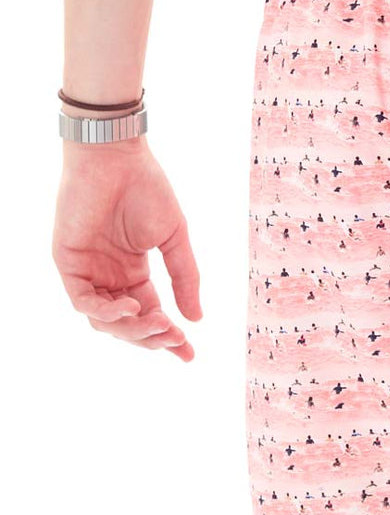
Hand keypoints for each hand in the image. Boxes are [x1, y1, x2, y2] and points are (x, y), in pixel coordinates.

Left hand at [52, 135, 201, 360]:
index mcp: (133, 271)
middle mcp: (109, 276)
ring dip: (133, 328)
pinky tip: (130, 307)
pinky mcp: (69, 262)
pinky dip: (106, 311)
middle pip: (127, 324)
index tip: (189, 355)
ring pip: (105, 320)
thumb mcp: (174, 239)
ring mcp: (88, 271)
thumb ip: (184, 278)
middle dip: (152, 337)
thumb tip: (196, 318)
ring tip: (160, 324)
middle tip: (176, 339)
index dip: (168, 337)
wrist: (117, 159)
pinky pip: (83, 300)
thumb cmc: (147, 190)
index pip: (151, 313)